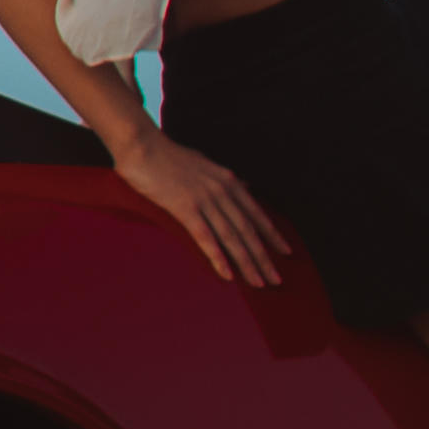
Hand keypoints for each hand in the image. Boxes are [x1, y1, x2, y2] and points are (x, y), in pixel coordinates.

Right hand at [110, 130, 296, 288]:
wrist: (142, 145)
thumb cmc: (168, 154)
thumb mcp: (204, 163)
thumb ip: (223, 178)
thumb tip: (242, 185)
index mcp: (228, 180)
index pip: (256, 213)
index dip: (272, 234)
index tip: (285, 251)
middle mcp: (222, 190)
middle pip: (248, 230)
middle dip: (264, 257)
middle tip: (276, 279)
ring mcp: (205, 199)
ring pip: (232, 237)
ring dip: (247, 263)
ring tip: (259, 283)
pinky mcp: (185, 207)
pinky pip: (206, 237)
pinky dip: (218, 257)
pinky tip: (227, 274)